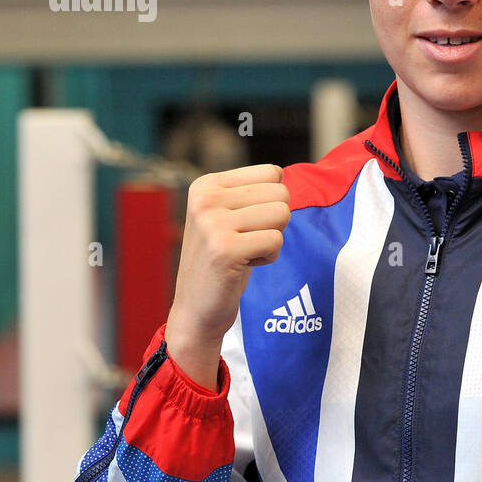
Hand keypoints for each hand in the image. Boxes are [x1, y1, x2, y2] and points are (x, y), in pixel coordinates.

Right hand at [165, 164, 289, 387]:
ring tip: (244, 252)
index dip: (270, 202)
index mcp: (206, 185)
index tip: (243, 224)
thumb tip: (284, 173)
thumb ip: (252, 192)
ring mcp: (212, 223)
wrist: (196, 309)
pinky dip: (269, 257)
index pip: (272, 172)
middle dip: (274, 222)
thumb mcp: (228, 216)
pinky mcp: (225, 249)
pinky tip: (243, 266)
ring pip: (282, 214)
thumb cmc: (223, 260)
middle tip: (246, 242)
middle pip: (281, 193)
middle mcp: (205, 199)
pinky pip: (276, 240)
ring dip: (272, 240)